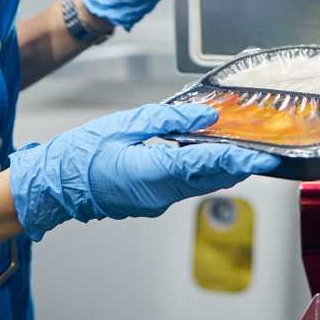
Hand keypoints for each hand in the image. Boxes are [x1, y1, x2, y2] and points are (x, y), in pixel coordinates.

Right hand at [7, 102, 278, 240]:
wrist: (53, 185)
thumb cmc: (80, 155)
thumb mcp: (126, 125)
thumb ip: (169, 119)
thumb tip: (204, 117)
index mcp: (154, 173)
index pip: (209, 166)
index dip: (242, 160)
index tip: (266, 156)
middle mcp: (160, 194)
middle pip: (212, 179)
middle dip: (240, 164)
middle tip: (262, 148)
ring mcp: (156, 202)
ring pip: (200, 185)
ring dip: (222, 168)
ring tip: (240, 147)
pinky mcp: (151, 201)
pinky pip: (185, 187)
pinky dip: (201, 172)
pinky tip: (206, 154)